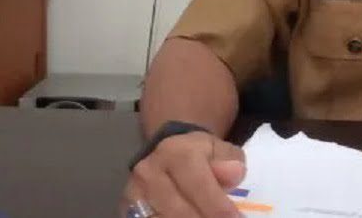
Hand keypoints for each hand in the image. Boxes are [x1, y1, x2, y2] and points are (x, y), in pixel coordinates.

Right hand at [122, 131, 246, 217]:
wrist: (166, 154)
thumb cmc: (199, 155)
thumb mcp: (219, 150)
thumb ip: (229, 161)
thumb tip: (233, 174)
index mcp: (175, 153)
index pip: (197, 184)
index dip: (218, 207)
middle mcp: (149, 172)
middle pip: (178, 210)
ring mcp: (134, 195)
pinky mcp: (128, 211)